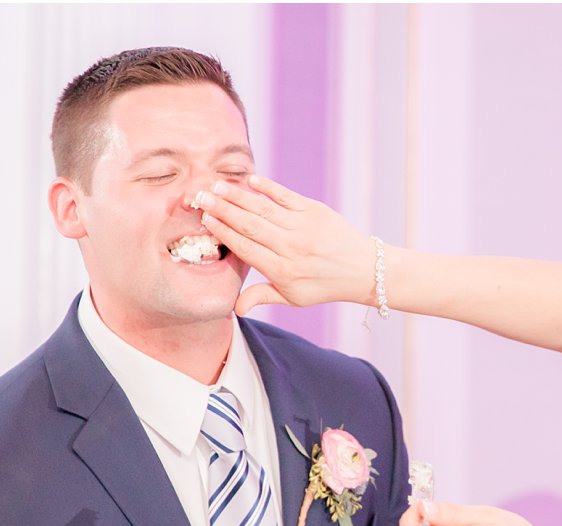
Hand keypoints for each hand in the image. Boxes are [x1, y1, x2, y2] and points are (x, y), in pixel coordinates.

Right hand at [194, 175, 375, 314]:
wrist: (362, 270)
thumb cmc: (323, 285)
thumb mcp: (293, 298)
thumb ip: (262, 296)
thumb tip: (235, 308)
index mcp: (282, 270)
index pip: (245, 247)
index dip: (223, 232)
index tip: (204, 219)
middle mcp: (291, 247)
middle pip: (249, 224)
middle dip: (222, 209)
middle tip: (200, 196)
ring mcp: (303, 227)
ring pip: (263, 208)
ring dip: (237, 195)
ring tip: (216, 186)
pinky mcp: (315, 211)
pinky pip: (286, 196)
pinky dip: (267, 187)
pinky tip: (250, 180)